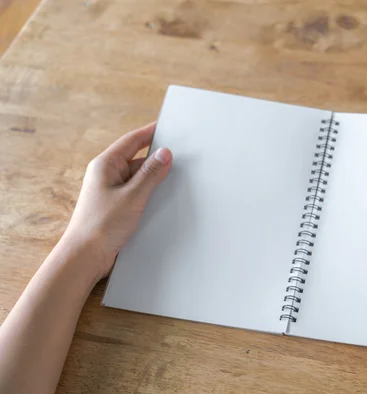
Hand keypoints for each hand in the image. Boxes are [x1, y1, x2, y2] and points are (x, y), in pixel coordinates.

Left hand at [62, 123, 171, 281]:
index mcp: (105, 165)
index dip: (150, 132)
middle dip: (157, 159)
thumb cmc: (101, 225)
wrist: (85, 257)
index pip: (132, 140)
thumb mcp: (133, 196)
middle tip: (180, 156)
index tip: (168, 126)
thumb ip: (150, 174)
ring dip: (154, 179)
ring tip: (175, 179)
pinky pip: (137, 193)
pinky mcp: (116, 207)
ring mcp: (111, 191)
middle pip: (137, 159)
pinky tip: (163, 198)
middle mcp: (107, 175)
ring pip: (138, 178)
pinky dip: (149, 193)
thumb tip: (165, 153)